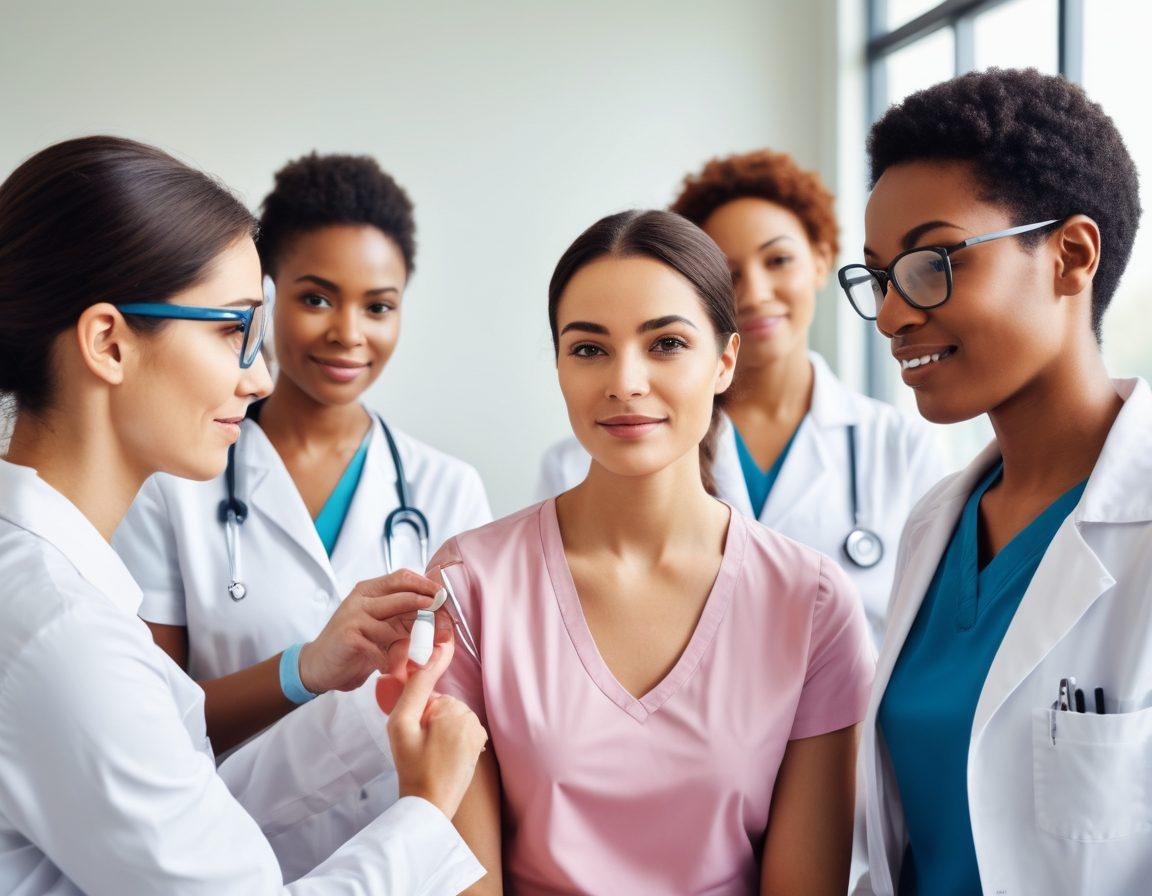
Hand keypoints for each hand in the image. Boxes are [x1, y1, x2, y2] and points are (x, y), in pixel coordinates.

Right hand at [297, 569, 439, 694]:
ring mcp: (353, 616)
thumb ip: (401, 617)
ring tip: (415, 656)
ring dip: (408, 645)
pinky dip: (389, 662)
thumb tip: (438, 615)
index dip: (426, 585)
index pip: (402, 577)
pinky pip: (380, 649)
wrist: (318, 665)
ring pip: (394, 626)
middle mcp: (360, 599)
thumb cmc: (354, 645)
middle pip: (403, 596)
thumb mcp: (380, 626)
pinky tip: (388, 668)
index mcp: (369, 590)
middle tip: (446, 624)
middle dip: (429, 610)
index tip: (443, 597)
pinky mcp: (348, 637)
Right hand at [381, 641, 487, 819]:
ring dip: (439, 732)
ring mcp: (477, 731)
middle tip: (418, 747)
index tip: (413, 735)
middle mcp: (470, 716)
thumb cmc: (411, 765)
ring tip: (428, 755)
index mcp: (452, 707)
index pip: (429, 696)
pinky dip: (450, 740)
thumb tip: (433, 654)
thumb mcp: (401, 723)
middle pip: (442, 707)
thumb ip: (416, 686)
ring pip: (451, 719)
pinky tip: (440, 758)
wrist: (428, 804)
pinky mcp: (479, 745)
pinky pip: (460, 730)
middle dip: (429, 722)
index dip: (416, 714)